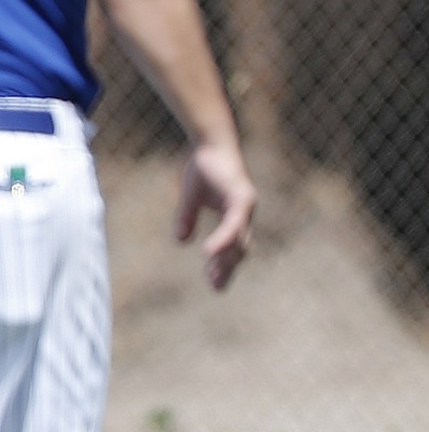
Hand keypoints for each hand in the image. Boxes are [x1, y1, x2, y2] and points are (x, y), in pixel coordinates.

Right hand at [174, 143, 255, 289]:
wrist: (211, 143)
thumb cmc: (204, 168)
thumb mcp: (191, 198)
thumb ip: (187, 219)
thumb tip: (181, 241)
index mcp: (236, 215)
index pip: (234, 247)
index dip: (224, 265)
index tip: (214, 285)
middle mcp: (244, 213)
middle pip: (240, 248)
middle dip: (228, 269)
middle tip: (216, 288)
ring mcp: (245, 206)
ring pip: (239, 240)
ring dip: (226, 260)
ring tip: (214, 278)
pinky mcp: (240, 198)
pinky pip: (232, 224)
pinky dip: (222, 239)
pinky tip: (209, 252)